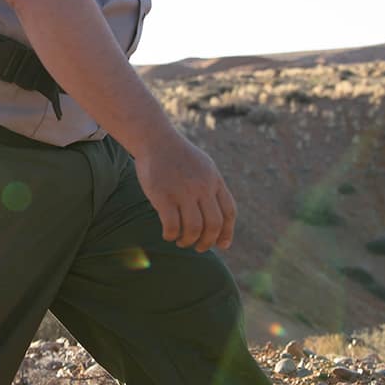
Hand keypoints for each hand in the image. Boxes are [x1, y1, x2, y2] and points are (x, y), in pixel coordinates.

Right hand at [133, 131, 236, 251]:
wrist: (155, 138)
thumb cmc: (177, 156)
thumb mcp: (203, 166)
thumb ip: (211, 187)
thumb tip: (219, 216)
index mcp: (214, 180)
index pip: (229, 212)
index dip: (227, 232)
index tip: (222, 244)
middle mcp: (202, 187)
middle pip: (214, 224)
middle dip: (208, 242)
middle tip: (199, 247)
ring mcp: (183, 191)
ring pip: (194, 229)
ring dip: (188, 241)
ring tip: (181, 241)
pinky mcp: (163, 196)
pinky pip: (172, 226)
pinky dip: (171, 235)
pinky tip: (168, 234)